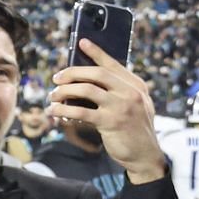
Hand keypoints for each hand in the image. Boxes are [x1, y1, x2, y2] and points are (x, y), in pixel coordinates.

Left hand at [50, 40, 167, 183]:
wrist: (145, 156)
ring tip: (53, 96)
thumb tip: (86, 82)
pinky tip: (55, 112)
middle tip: (57, 79)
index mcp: (137, 86)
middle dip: (72, 73)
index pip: (113, 64)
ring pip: (85, 90)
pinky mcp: (111, 122)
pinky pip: (81, 112)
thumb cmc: (135, 131)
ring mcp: (122, 107)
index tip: (82, 42)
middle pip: (96, 74)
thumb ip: (119, 93)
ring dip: (64, 92)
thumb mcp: (135, 106)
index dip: (96, 52)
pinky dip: (64, 110)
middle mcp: (131, 93)